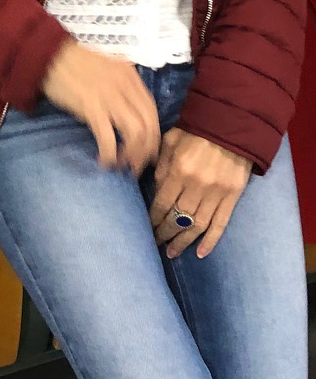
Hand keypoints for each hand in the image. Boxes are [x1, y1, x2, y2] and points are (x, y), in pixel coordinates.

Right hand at [41, 41, 159, 174]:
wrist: (47, 54)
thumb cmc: (72, 62)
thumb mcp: (107, 69)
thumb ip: (121, 87)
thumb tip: (126, 113)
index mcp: (131, 77)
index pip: (153, 113)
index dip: (153, 136)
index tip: (146, 151)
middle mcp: (126, 87)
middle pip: (149, 126)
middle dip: (146, 151)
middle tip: (136, 166)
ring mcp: (109, 97)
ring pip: (135, 134)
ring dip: (132, 155)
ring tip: (122, 165)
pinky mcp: (91, 107)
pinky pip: (108, 137)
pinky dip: (110, 154)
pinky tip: (104, 160)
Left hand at [149, 127, 251, 259]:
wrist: (231, 126)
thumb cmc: (195, 131)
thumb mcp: (169, 142)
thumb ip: (161, 167)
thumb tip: (155, 191)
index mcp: (179, 171)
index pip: (162, 203)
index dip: (153, 218)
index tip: (145, 228)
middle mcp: (198, 186)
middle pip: (177, 217)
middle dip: (164, 232)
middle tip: (155, 243)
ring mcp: (217, 193)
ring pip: (197, 225)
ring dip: (183, 241)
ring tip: (172, 252)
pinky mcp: (233, 197)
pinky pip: (221, 224)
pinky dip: (211, 240)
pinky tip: (201, 253)